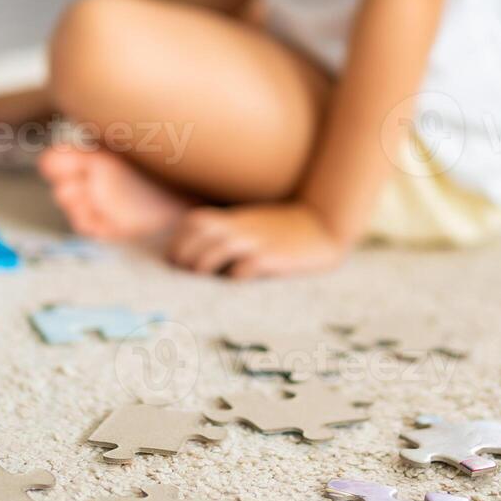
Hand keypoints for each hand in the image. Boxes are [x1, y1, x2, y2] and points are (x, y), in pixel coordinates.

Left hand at [167, 203, 348, 278]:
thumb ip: (227, 233)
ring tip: (202, 276)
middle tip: (185, 272)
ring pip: (222, 247)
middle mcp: (243, 228)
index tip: (177, 260)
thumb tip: (195, 255)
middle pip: (202, 233)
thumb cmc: (282, 231)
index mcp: (235, 220)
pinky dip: (237, 273)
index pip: (195, 221)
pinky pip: (250, 264)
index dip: (180, 240)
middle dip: (187, 253)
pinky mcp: (277, 257)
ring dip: (205, 263)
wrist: (323, 226)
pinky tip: (235, 280)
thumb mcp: (252, 225)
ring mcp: (260, 241)